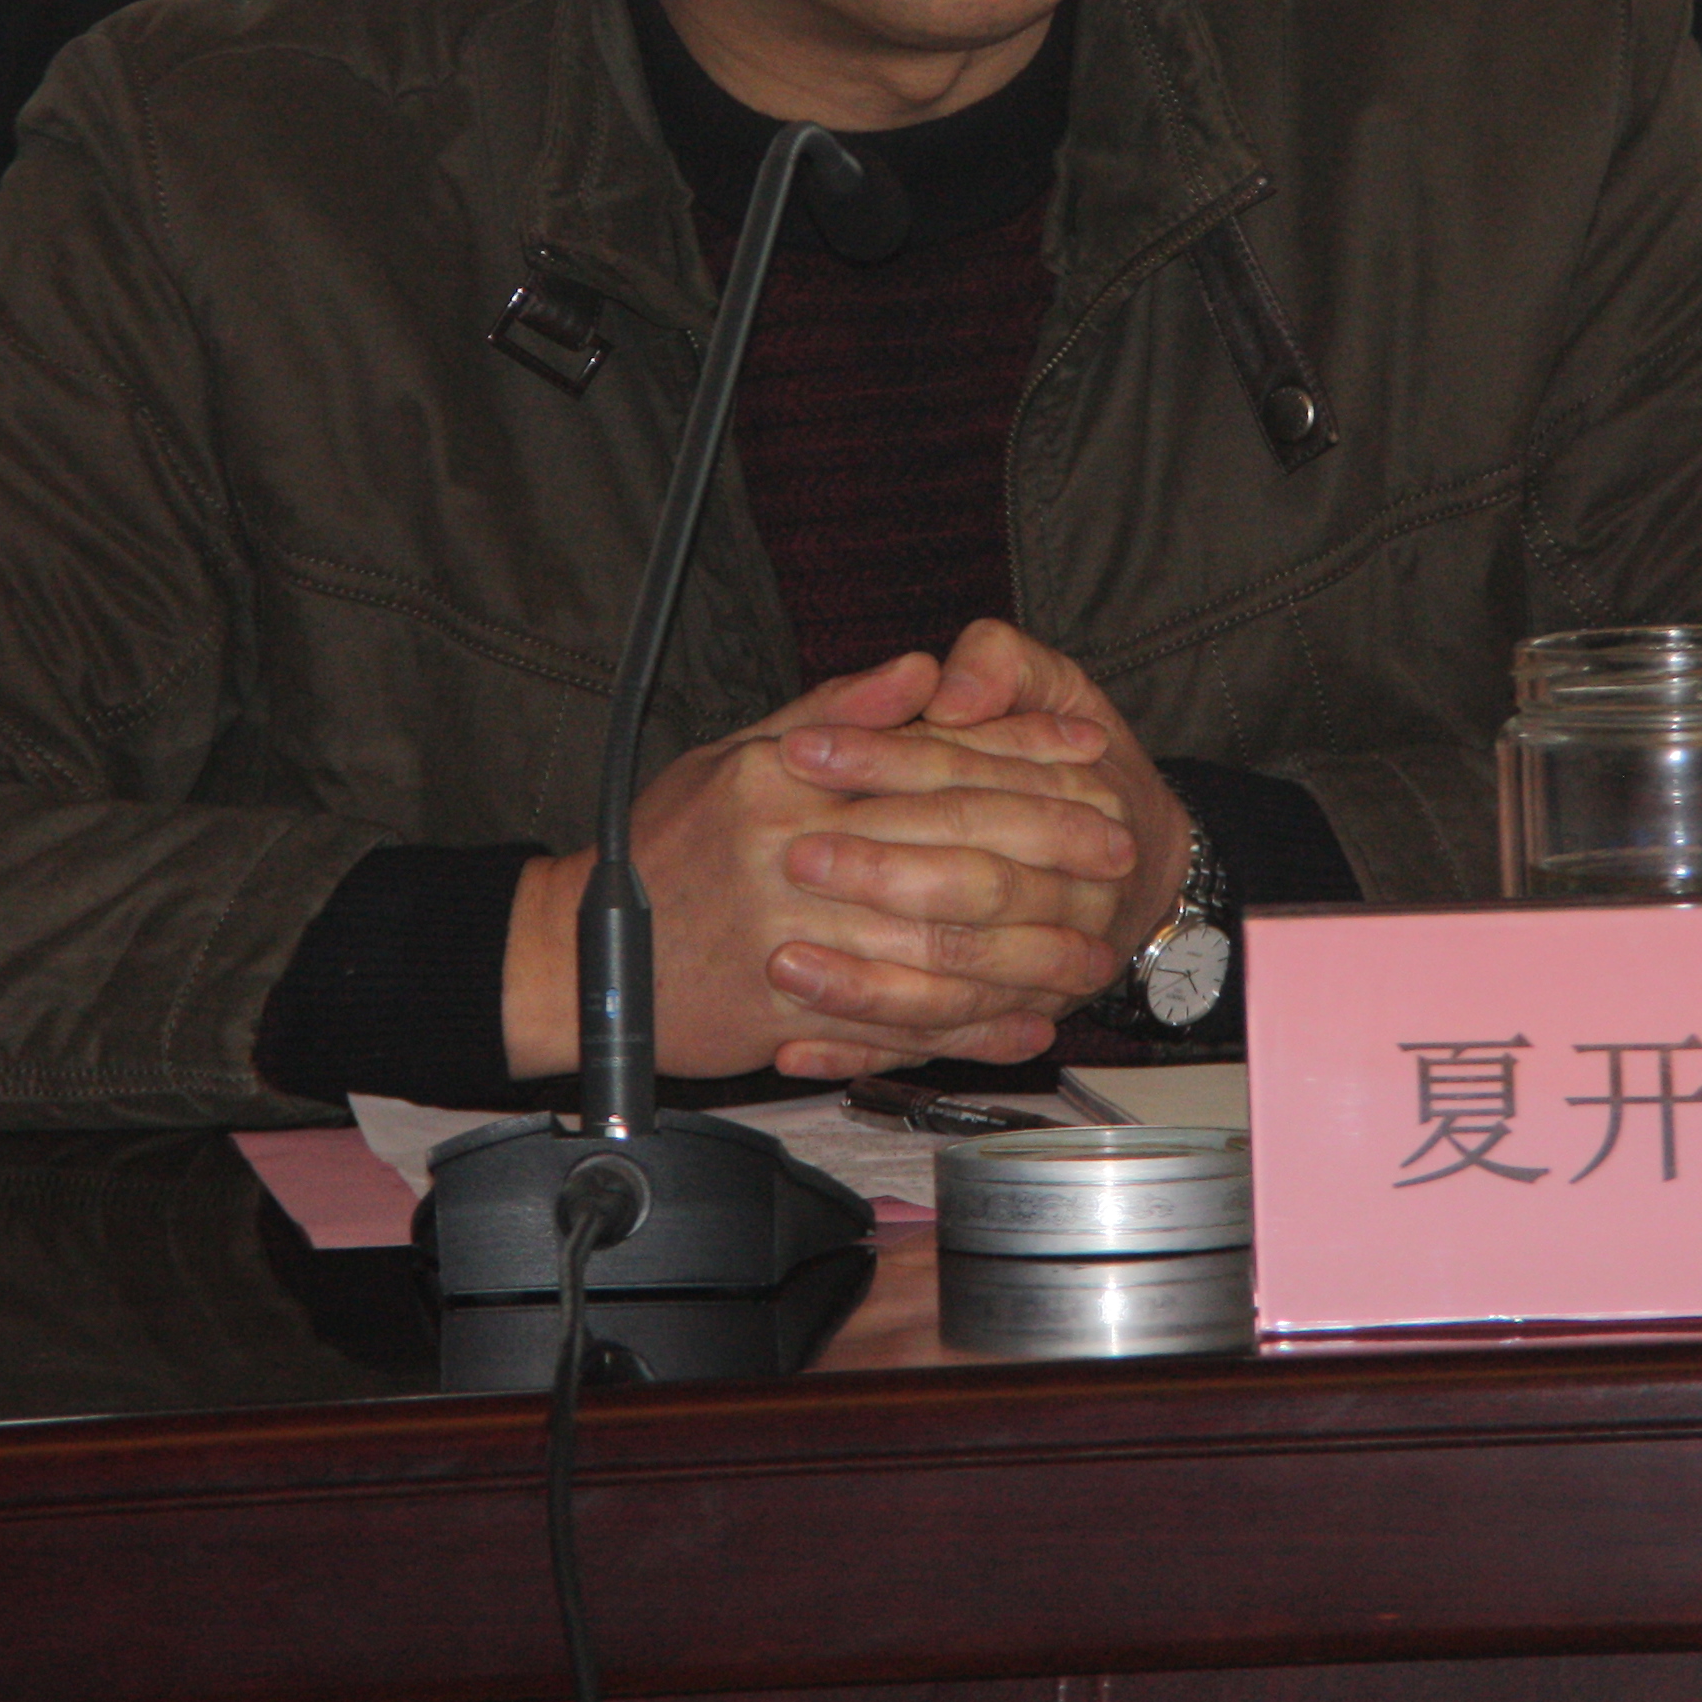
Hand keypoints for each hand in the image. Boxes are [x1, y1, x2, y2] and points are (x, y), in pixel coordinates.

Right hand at [498, 641, 1152, 1084]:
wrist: (580, 960)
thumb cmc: (664, 847)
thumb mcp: (738, 751)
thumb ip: (837, 709)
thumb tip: (922, 668)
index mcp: (787, 781)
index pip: (930, 760)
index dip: (1020, 756)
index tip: (1091, 753)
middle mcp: (793, 858)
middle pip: (950, 852)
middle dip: (1048, 852)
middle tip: (1121, 851)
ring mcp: (793, 944)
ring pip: (936, 949)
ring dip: (1025, 956)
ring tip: (1092, 955)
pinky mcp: (789, 1020)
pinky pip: (899, 1027)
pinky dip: (968, 1033)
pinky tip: (1024, 1028)